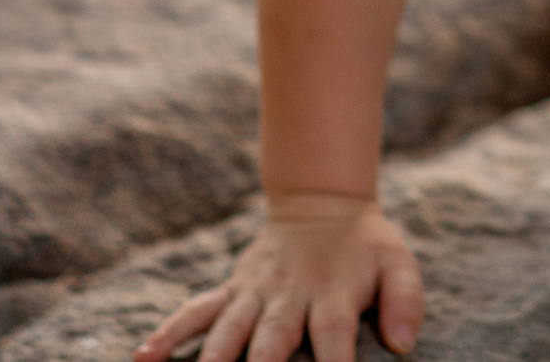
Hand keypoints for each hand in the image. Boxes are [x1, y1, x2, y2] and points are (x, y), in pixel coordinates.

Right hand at [133, 192, 422, 361]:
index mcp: (332, 294)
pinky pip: (195, 312)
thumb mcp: (398, 262)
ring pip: (228, 331)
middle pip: (272, 343)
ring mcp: (255, 294)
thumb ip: (406, 300)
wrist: (322, 204)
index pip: (335, 338)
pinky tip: (143, 357)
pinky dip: (169, 333)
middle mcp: (289, 296)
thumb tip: (403, 344)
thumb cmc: (364, 245)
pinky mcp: (232, 291)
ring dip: (212, 360)